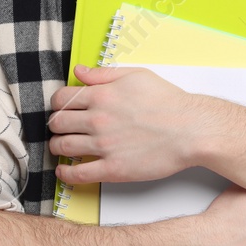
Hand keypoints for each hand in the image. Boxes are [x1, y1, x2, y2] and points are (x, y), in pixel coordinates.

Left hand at [48, 64, 216, 184]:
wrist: (190, 130)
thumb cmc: (168, 102)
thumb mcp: (136, 75)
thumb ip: (103, 73)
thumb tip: (79, 71)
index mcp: (102, 95)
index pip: (62, 99)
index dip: (57, 104)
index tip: (60, 110)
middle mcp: (98, 119)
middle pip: (58, 123)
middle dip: (55, 126)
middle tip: (60, 129)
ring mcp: (104, 145)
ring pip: (62, 147)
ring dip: (56, 147)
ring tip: (60, 148)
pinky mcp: (113, 169)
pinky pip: (78, 174)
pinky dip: (65, 173)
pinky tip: (64, 171)